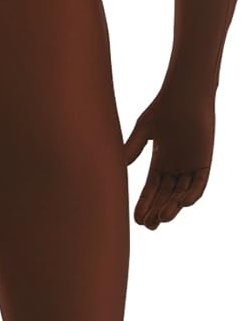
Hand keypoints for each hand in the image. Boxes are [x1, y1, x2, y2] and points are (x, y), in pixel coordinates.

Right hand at [123, 90, 215, 228]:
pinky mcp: (204, 162)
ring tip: (162, 218)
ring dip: (172, 207)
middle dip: (156, 211)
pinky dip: (192, 194)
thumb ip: (132, 149)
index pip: (151, 190)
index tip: (136, 220)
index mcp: (160, 163)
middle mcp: (175, 168)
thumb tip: (116, 166)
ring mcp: (190, 166)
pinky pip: (199, 184)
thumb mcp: (143, 131)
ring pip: (181, 193)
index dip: (144, 204)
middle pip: (165, 196)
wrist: (186, 95)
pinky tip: (183, 204)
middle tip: (148, 225)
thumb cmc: (163, 109)